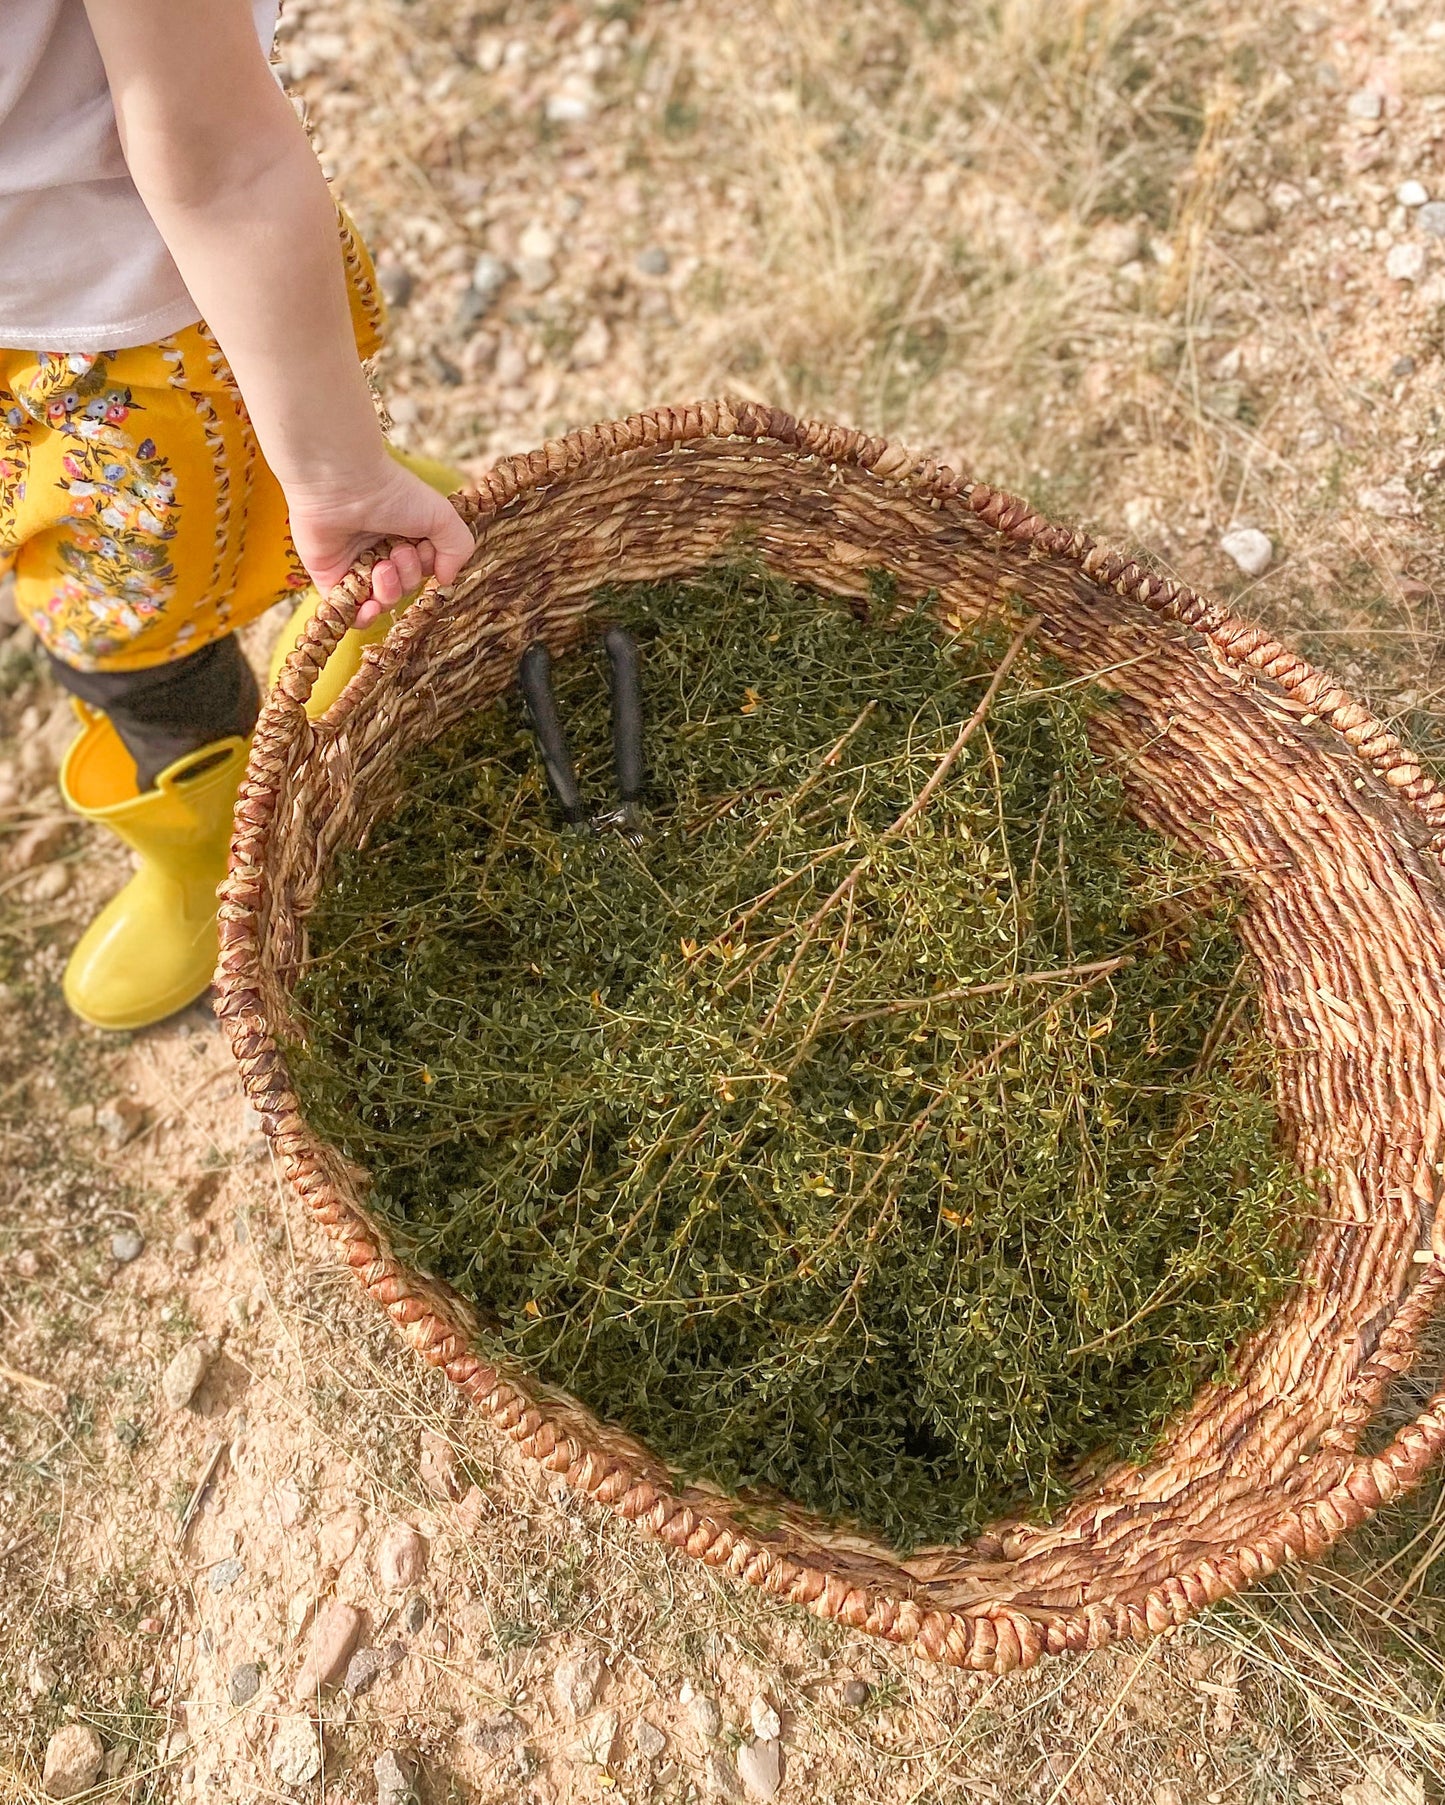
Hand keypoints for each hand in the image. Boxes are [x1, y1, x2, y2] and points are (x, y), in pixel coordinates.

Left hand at [285, 456, 474, 627]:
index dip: (428, 566)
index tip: (423, 547)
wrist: (342, 485)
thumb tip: (446, 580)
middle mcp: (379, 551)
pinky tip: (370, 605)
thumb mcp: (442, 517)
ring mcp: (354, 567)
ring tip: (381, 567)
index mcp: (404, 535)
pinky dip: (364, 617)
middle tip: (398, 552)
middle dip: (408, 576)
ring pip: (381, 602)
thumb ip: (458, 549)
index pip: (423, 570)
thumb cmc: (392, 494)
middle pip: (404, 588)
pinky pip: (350, 613)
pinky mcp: (329, 579)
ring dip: (388, 591)